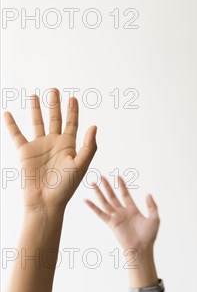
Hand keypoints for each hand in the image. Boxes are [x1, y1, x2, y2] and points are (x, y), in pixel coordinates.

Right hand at [4, 89, 96, 211]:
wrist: (46, 201)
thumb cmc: (66, 186)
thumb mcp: (81, 165)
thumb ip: (89, 146)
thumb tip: (94, 126)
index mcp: (70, 145)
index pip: (72, 123)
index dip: (73, 111)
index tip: (73, 98)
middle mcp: (54, 143)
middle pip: (55, 119)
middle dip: (55, 105)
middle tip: (55, 90)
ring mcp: (39, 146)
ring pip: (37, 123)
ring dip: (36, 109)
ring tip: (34, 95)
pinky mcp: (25, 152)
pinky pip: (16, 135)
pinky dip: (11, 124)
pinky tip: (8, 113)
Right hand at [85, 176, 159, 251]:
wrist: (142, 248)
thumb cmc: (149, 236)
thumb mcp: (154, 218)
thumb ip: (152, 206)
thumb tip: (148, 194)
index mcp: (133, 210)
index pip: (125, 195)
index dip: (122, 186)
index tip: (118, 176)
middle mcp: (122, 212)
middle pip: (112, 196)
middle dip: (107, 186)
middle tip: (101, 176)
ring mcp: (116, 217)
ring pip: (105, 202)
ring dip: (99, 193)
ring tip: (93, 183)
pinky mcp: (111, 224)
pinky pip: (100, 213)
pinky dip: (93, 207)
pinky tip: (86, 200)